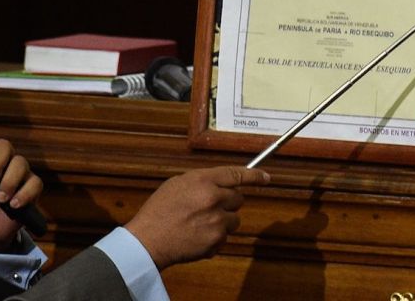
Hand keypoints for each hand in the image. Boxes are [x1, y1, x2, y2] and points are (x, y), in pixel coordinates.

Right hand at [124, 165, 267, 268]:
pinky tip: (198, 237)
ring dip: (223, 222)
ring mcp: (217, 221)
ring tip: (201, 225)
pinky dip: (215, 239)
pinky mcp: (216, 241)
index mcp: (204, 180)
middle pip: (238, 198)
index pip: (237, 174)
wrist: (147, 241)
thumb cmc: (158, 211)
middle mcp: (214, 198)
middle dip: (229, 203)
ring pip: (234, 220)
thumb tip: (220, 182)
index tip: (266, 178)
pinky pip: (225, 238)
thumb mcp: (178, 183)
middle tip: (211, 208)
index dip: (255, 176)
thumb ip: (203, 180)